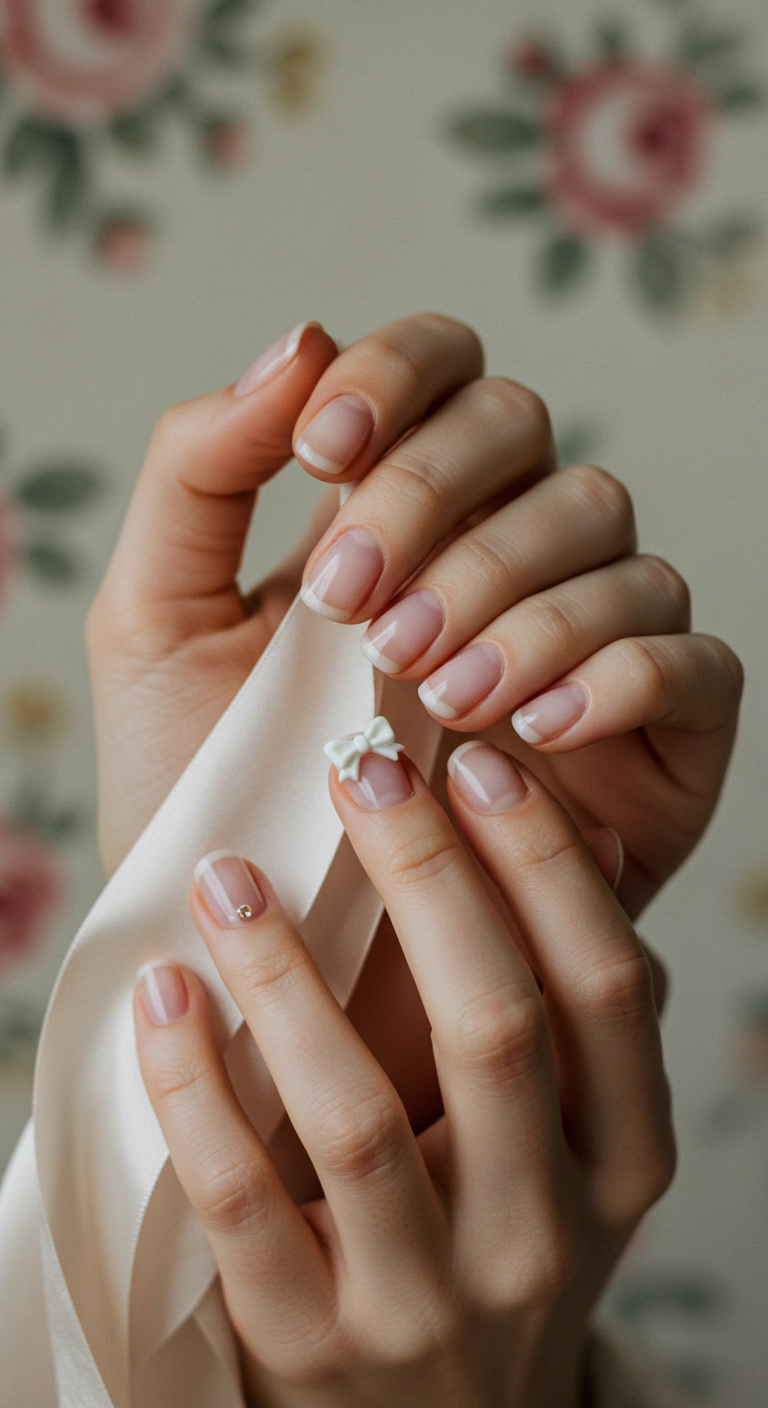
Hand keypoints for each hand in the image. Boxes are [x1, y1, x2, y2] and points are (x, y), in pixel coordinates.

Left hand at [87, 312, 741, 918]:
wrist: (272, 960)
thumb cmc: (213, 792)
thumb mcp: (158, 625)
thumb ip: (199, 474)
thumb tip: (301, 341)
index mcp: (393, 511)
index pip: (439, 370)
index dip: (395, 377)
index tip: (321, 452)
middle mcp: (501, 555)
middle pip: (527, 432)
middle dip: (437, 498)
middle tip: (355, 611)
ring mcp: (586, 640)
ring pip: (610, 534)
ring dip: (516, 594)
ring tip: (430, 694)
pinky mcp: (658, 740)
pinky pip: (691, 659)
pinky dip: (616, 674)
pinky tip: (527, 733)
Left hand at [135, 742, 675, 1407]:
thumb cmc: (499, 1246)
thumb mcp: (573, 1150)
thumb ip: (579, 1018)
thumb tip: (590, 843)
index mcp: (620, 1161)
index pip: (604, 986)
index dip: (544, 861)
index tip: (476, 760)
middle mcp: (540, 1231)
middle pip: (494, 1025)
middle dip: (425, 876)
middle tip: (356, 767)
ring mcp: (425, 1297)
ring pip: (356, 1114)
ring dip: (286, 976)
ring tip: (227, 872)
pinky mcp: (308, 1341)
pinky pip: (239, 1199)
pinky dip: (193, 1086)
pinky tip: (163, 993)